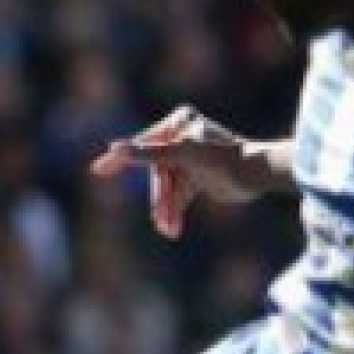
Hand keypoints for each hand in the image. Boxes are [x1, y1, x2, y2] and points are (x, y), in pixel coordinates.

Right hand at [92, 106, 266, 239]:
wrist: (255, 175)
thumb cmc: (220, 158)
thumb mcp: (179, 154)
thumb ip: (146, 153)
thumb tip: (113, 148)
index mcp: (177, 123)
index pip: (143, 145)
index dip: (120, 160)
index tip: (98, 171)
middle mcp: (182, 137)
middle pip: (156, 172)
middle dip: (159, 199)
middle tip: (160, 222)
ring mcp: (189, 158)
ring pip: (167, 187)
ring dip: (167, 209)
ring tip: (170, 231)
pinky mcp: (197, 177)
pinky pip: (177, 195)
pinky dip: (175, 211)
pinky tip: (173, 228)